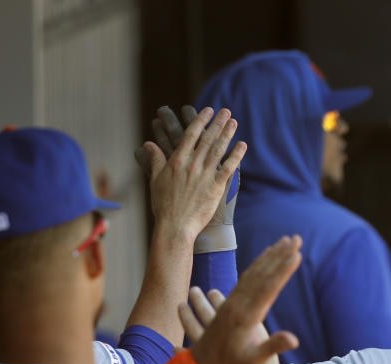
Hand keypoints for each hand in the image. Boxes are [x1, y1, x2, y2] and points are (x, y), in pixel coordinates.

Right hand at [138, 106, 244, 244]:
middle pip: (207, 139)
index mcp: (177, 161)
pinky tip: (242, 145)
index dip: (201, 120)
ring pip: (219, 150)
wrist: (175, 227)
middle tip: (226, 111)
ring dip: (227, 134)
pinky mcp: (216, 188)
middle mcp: (192, 165)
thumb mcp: (155, 180)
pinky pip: (229, 168)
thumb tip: (148, 144)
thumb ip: (155, 160)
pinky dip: (236, 155)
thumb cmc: (163, 205)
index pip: (191, 135)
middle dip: (217, 123)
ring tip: (234, 122)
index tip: (208, 110)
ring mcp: (205, 176)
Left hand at [180, 236, 301, 363]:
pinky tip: (264, 259)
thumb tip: (295, 339)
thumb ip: (272, 346)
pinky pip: (244, 280)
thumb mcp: (254, 361)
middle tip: (296, 238)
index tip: (296, 254)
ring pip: (252, 273)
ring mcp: (232, 304)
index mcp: (246, 316)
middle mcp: (238, 306)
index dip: (283, 270)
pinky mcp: (229, 305)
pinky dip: (256, 267)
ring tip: (283, 241)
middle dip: (280, 255)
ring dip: (268, 256)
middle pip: (261, 274)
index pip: (269, 287)